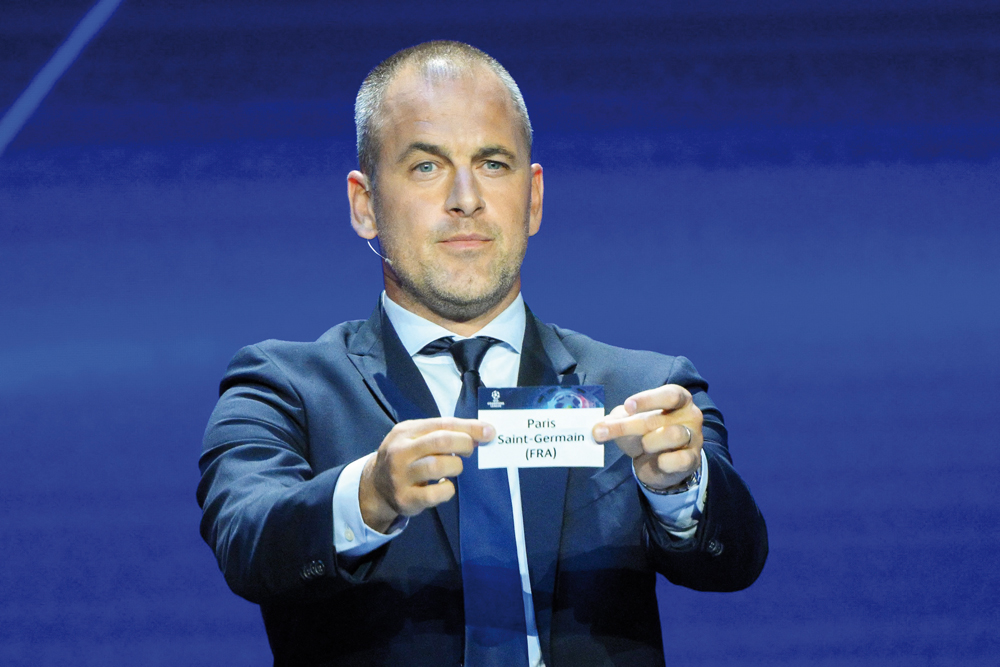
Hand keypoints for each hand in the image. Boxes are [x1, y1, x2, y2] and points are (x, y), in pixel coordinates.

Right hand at [359, 418, 494, 532]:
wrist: (376, 486)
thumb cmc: (406, 457)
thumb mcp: (417, 438)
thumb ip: (444, 434)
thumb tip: (481, 435)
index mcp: (405, 431)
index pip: (442, 424)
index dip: (469, 427)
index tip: (489, 431)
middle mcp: (400, 452)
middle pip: (440, 441)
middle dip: (464, 444)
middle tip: (471, 450)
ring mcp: (400, 476)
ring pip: (438, 466)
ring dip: (455, 466)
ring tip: (454, 468)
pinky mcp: (405, 499)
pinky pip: (435, 494)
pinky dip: (447, 489)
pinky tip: (445, 485)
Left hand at [592, 385, 702, 491]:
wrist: (662, 465)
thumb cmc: (647, 435)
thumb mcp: (631, 424)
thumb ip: (616, 421)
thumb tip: (597, 427)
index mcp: (679, 400)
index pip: (669, 394)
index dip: (647, 400)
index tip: (627, 407)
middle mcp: (690, 415)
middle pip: (658, 418)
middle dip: (627, 426)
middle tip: (600, 432)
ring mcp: (694, 437)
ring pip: (672, 435)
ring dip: (649, 442)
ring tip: (644, 446)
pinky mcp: (692, 459)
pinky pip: (680, 459)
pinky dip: (665, 461)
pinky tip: (658, 462)